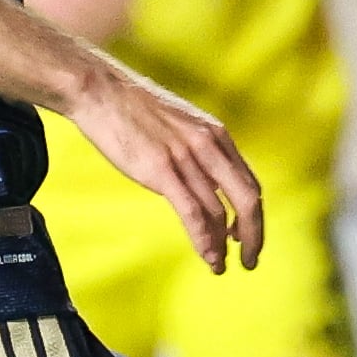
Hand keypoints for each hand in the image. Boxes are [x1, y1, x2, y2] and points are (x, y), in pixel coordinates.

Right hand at [66, 56, 264, 275]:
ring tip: (220, 266)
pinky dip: (205, 240)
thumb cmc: (134, 109)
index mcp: (216, 135)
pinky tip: (208, 257)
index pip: (249, 182)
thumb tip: (205, 180)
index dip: (254, 215)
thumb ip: (197, 150)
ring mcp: (187, 158)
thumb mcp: (180, 124)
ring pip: (220, 211)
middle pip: (248, 199)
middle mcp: (209, 146)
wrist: (102, 90)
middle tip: (250, 261)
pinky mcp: (162, 170)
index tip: (245, 235)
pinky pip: (194, 213)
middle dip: (254, 235)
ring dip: (224, 245)